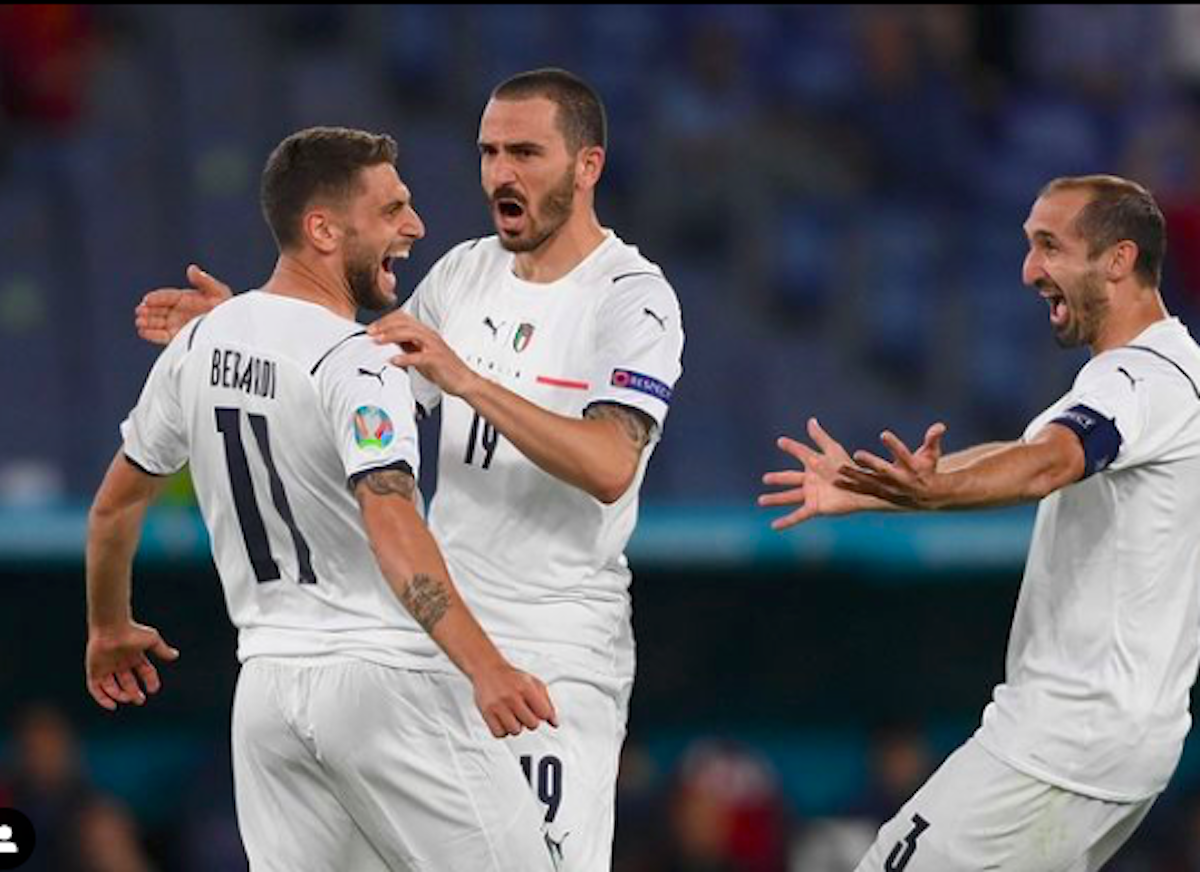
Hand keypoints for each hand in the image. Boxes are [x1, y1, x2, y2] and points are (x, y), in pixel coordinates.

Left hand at [86, 622, 179, 710]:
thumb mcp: (152, 640)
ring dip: (121, 695)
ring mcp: (106, 668)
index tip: (154, 689)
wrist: (111, 628)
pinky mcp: (94, 671)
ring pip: (112, 688)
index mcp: (134, 656)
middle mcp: (120, 663)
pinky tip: (113, 705)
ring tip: (129, 698)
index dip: (150, 681)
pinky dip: (103, 699)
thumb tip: (175, 655)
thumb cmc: (132, 632)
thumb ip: (162, 650)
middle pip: (127, 683)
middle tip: (140, 700)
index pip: (144, 672)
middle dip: (134, 693)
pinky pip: (96, 689)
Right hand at [135, 265, 232, 344]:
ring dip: (147, 322)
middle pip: (158, 309)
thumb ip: (204, 281)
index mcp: (185, 298)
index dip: (156, 298)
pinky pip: (162, 336)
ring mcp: (177, 324)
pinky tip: (142, 332)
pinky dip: (152, 335)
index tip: (147, 300)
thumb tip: (192, 268)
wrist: (233, 328)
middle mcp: (178, 311)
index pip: (167, 296)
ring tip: (139, 322)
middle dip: (148, 310)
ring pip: (157, 322)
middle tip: (140, 311)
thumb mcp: (218, 292)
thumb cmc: (227, 308)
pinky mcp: (177, 338)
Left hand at [367, 312, 479, 396]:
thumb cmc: (443, 368)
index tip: (372, 328)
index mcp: (425, 333)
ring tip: (378, 341)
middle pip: (404, 322)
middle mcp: (429, 336)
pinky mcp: (436, 359)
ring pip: (410, 333)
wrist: (463, 381)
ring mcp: (434, 346)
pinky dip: (405, 358)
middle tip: (370, 332)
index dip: (385, 320)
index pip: (403, 318)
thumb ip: (407, 347)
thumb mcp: (420, 354)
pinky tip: (394, 360)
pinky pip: (419, 356)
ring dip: (392, 336)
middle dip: (384, 325)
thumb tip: (387, 344)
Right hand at [471, 663, 557, 737]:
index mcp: (526, 687)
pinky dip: (503, 731)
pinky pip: (499, 734)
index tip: (537, 710)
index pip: (544, 713)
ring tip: (512, 715)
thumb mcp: (534, 684)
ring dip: (516, 726)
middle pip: (532, 725)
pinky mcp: (486, 712)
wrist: (488, 669)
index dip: (542, 714)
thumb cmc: (512, 678)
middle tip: (524, 712)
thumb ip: (547, 703)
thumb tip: (555, 723)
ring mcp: (498, 705)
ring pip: (515, 731)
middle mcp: (512, 696)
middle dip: (530, 721)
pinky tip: (503, 720)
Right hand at [759, 417, 885, 529]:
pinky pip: (797, 515)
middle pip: (790, 478)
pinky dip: (785, 521)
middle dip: (778, 478)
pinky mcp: (815, 507)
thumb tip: (810, 420)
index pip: (800, 453)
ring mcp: (812, 494)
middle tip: (765, 478)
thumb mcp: (832, 450)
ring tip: (761, 500)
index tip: (781, 441)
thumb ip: (820, 437)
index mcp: (816, 464)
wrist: (860, 488)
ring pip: (789, 497)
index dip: (791, 446)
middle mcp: (812, 480)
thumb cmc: (848, 468)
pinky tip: (774, 526)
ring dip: (775, 499)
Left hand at [838, 423, 948, 509]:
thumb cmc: (927, 469)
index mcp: (912, 468)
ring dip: (853, 475)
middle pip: (883, 471)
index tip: (883, 433)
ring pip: (869, 482)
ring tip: (839, 469)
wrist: (927, 497)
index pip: (904, 454)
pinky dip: (850, 486)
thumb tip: (940, 426)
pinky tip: (835, 480)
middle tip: (857, 453)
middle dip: (871, 463)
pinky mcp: (879, 494)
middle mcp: (899, 480)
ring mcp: (888, 489)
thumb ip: (933, 439)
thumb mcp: (932, 454)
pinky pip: (862, 490)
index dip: (894, 445)